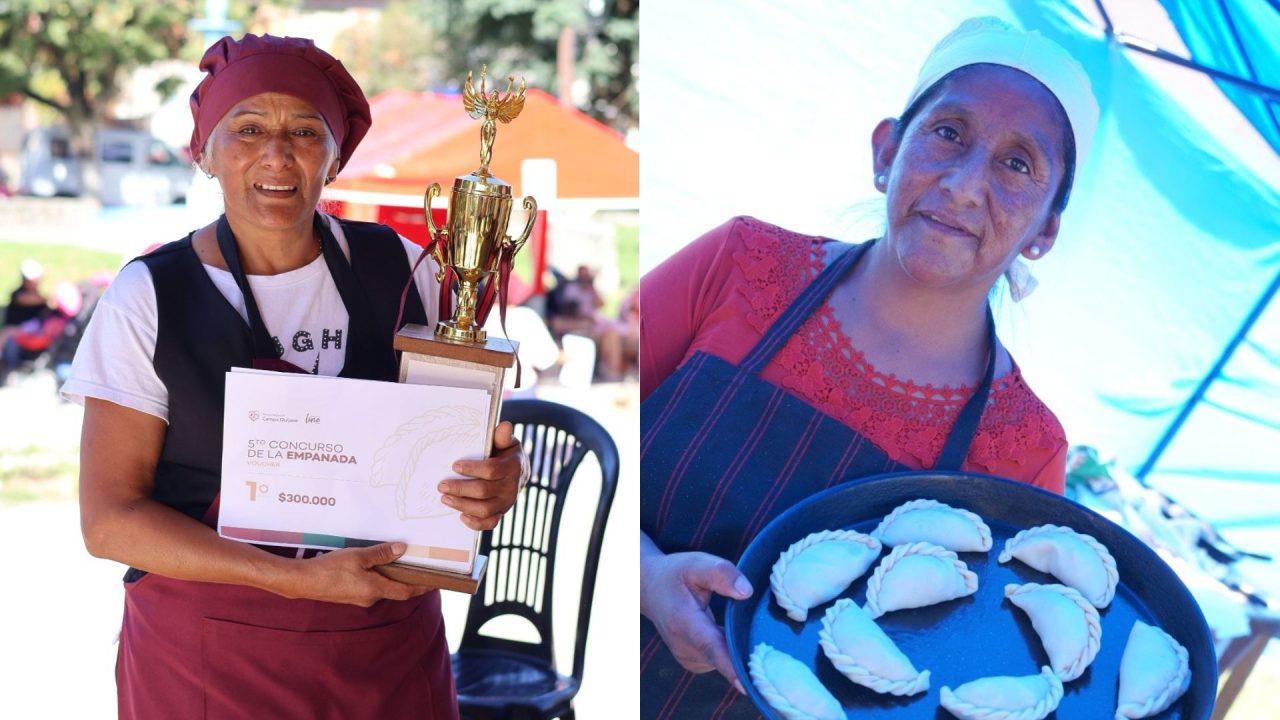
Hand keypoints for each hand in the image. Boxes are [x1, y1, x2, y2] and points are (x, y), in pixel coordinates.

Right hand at [283, 542, 429, 606]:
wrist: (303, 582)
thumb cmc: (330, 569)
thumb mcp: (358, 556)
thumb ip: (381, 553)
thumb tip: (402, 549)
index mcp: (376, 590)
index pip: (407, 592)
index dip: (423, 587)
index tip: (435, 582)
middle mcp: (370, 598)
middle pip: (396, 590)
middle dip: (409, 580)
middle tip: (420, 567)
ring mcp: (359, 598)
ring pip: (382, 588)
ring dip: (392, 577)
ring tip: (401, 562)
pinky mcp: (350, 595)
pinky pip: (370, 587)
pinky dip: (379, 578)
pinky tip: (377, 566)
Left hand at [439, 421, 522, 530]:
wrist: (518, 472)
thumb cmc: (505, 454)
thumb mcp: (505, 442)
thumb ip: (502, 436)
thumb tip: (505, 426)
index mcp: (512, 466)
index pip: (491, 470)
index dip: (472, 469)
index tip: (454, 466)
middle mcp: (511, 487)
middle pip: (483, 491)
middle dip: (460, 488)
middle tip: (442, 485)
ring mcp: (507, 502)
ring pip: (484, 509)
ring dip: (462, 504)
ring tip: (445, 498)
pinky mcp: (502, 512)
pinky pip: (490, 523)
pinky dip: (475, 523)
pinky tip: (461, 515)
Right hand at [641, 548, 752, 692]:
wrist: (649, 588)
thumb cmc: (675, 574)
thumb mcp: (695, 564)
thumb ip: (721, 574)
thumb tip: (747, 592)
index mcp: (684, 622)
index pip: (710, 647)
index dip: (729, 666)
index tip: (746, 684)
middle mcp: (684, 646)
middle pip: (724, 656)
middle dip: (747, 649)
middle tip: (764, 634)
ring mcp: (688, 658)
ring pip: (724, 659)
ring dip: (737, 646)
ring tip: (737, 622)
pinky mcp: (694, 662)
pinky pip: (720, 660)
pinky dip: (729, 649)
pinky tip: (729, 631)